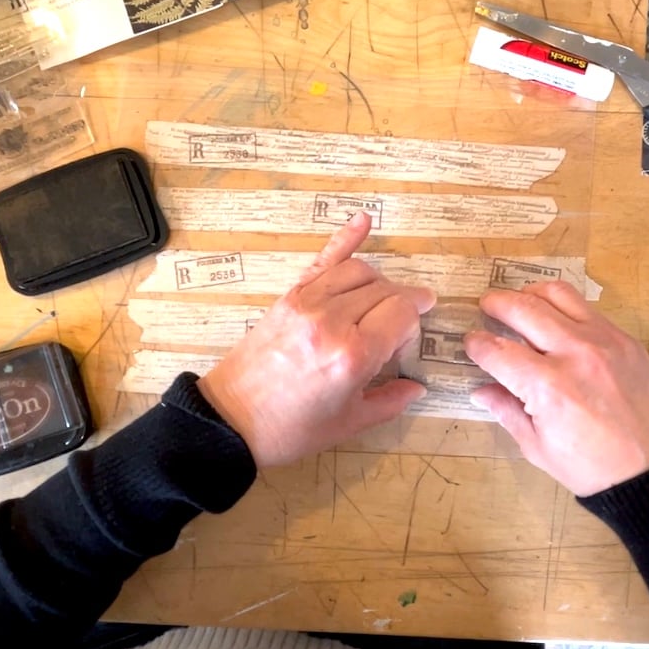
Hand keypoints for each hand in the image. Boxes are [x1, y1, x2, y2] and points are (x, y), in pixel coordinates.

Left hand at [197, 212, 435, 467]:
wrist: (231, 419)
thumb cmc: (292, 428)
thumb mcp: (350, 423)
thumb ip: (391, 400)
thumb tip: (417, 386)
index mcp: (353, 354)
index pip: (403, 313)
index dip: (414, 324)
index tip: (407, 343)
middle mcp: (333, 319)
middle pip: (386, 291)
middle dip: (402, 305)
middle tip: (400, 330)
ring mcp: (308, 302)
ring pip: (361, 272)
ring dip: (381, 283)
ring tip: (384, 303)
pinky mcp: (290, 296)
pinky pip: (324, 259)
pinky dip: (346, 237)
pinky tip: (364, 220)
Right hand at [464, 282, 648, 496]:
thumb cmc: (594, 469)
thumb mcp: (540, 449)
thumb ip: (508, 412)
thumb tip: (481, 390)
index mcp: (548, 388)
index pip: (498, 351)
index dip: (477, 344)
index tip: (470, 342)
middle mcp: (573, 354)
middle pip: (523, 308)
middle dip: (496, 303)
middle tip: (485, 306)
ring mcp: (603, 340)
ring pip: (557, 294)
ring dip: (530, 293)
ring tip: (518, 301)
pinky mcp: (624, 338)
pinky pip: (586, 308)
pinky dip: (562, 306)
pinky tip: (554, 318)